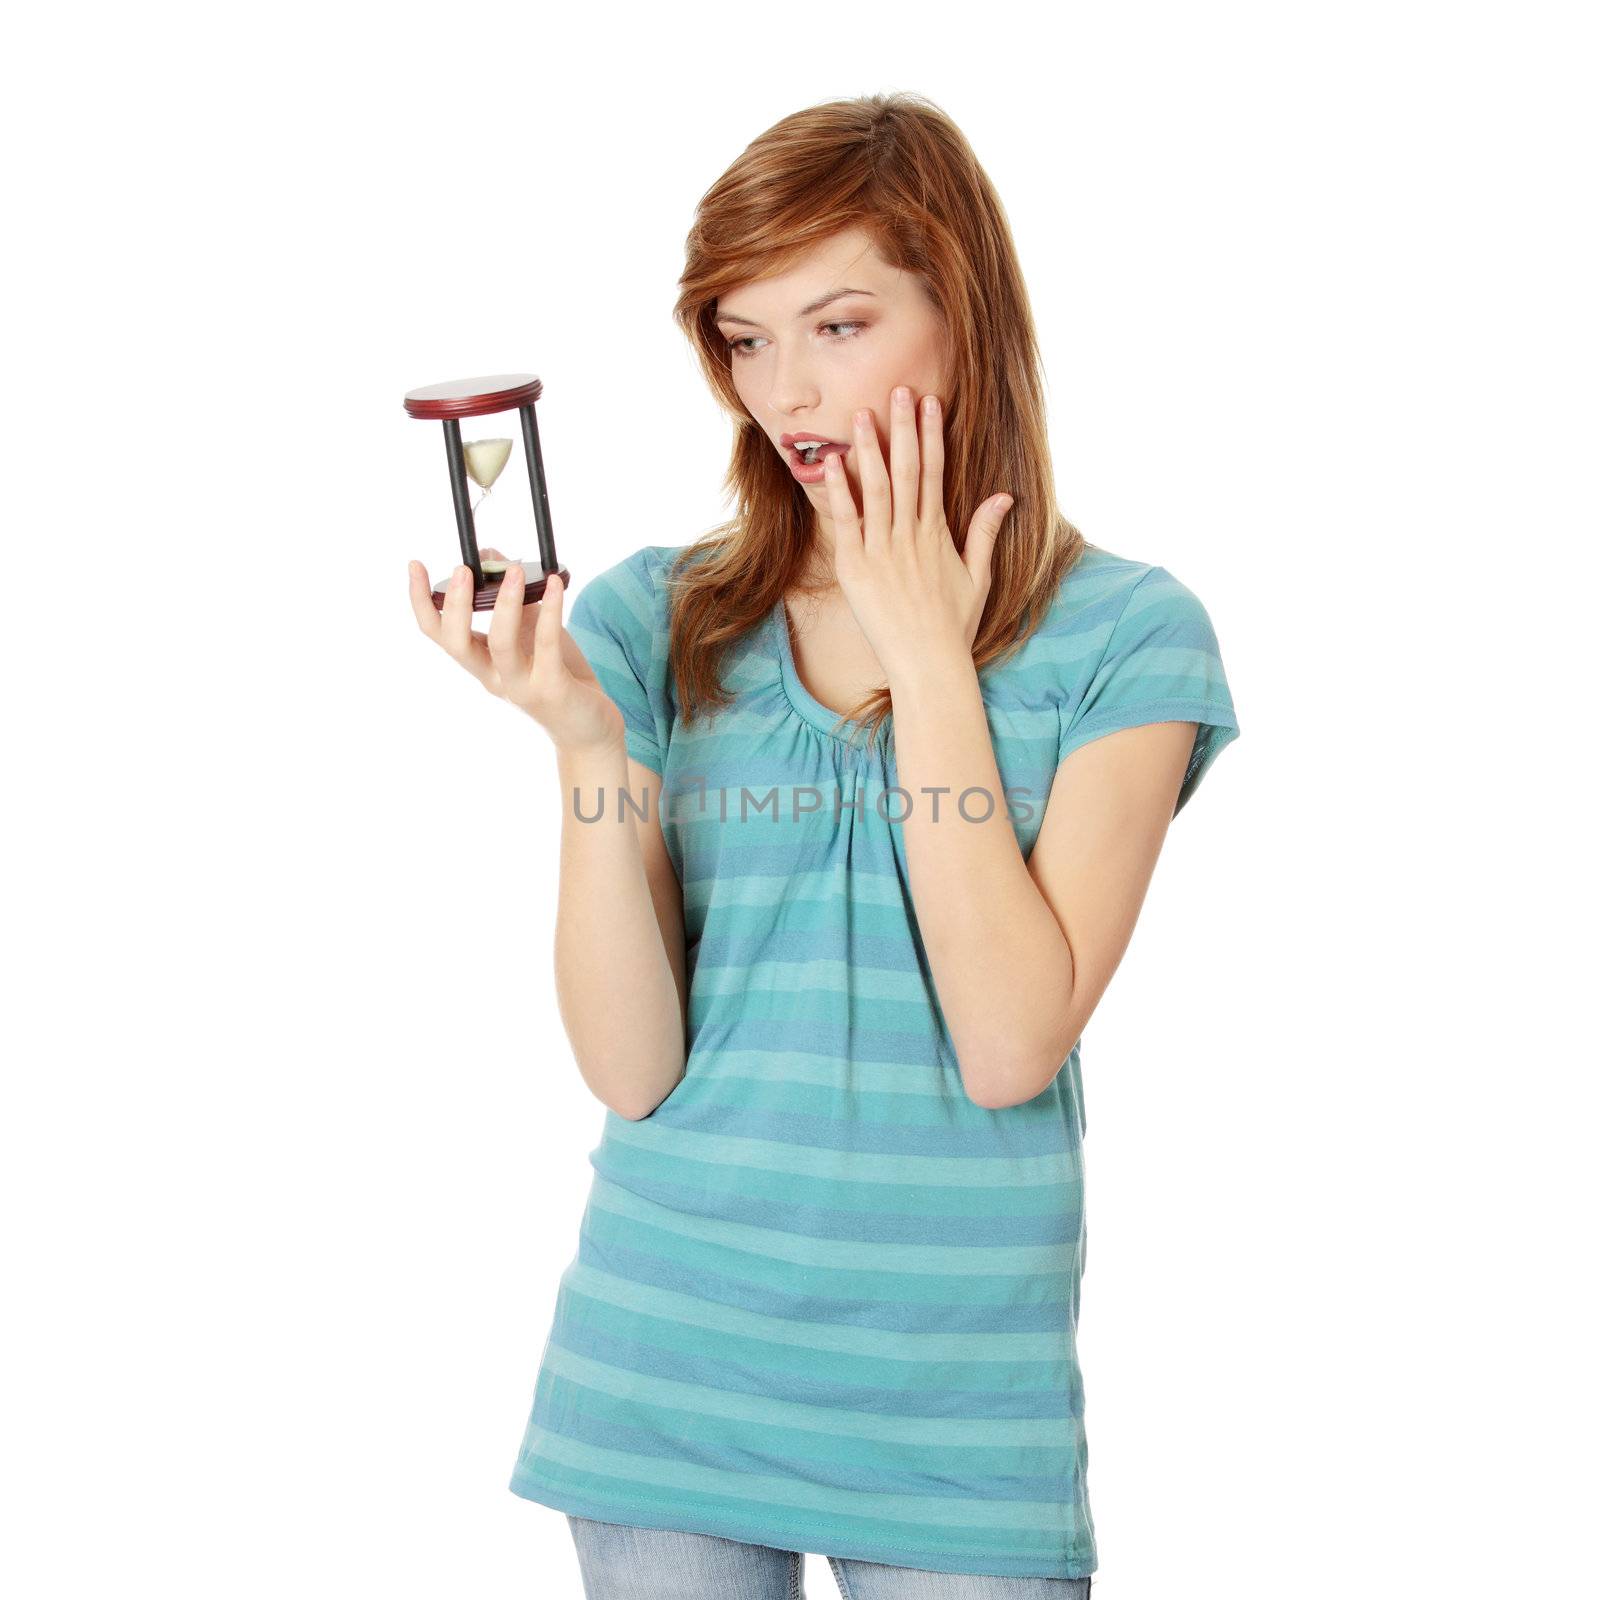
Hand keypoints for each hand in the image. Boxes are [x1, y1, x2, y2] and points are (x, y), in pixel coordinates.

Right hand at [407, 548, 626, 756]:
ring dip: (505, 604)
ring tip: (514, 570)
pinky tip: (555, 584)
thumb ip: (510, 598)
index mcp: (481, 663)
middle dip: (456, 605)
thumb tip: (491, 557)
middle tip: (462, 569)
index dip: (422, 601)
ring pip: (500, 645)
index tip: (415, 566)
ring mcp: (521, 686)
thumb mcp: (530, 630)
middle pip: (457, 644)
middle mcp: (493, 677)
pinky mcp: (552, 689)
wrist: (588, 727)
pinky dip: (551, 611)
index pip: (439, 634)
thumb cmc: (558, 673)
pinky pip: (547, 645)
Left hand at [822, 385, 1013, 685]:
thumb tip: (1004, 496)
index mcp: (937, 534)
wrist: (927, 664)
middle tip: (897, 390)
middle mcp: (910, 536)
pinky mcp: (856, 568)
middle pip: (906, 471)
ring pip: (875, 490)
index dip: (931, 436)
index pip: (934, 473)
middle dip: (902, 428)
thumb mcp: (978, 577)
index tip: (929, 403)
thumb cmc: (953, 626)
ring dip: (868, 449)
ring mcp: (881, 551)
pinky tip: (833, 463)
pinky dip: (840, 491)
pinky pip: (847, 522)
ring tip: (859, 415)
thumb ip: (985, 533)